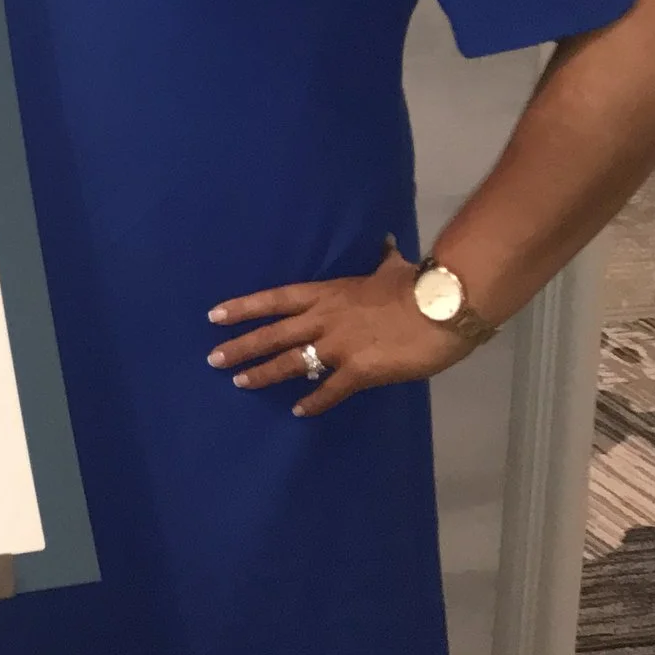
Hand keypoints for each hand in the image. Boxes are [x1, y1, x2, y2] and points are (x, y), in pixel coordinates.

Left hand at [207, 240, 473, 417]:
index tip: (215, 316)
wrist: (441, 307)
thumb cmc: (417, 285)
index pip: (274, 299)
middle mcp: (324, 319)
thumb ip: (382, 259)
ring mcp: (339, 346)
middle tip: (213, 359)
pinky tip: (298, 411)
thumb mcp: (392, 267)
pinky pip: (330, 390)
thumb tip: (386, 242)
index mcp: (327, 293)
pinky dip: (314, 402)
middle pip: (273, 333)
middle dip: (241, 346)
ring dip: (264, 373)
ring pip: (292, 361)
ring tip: (240, 382)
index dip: (243, 308)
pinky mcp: (360, 371)